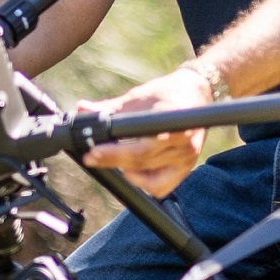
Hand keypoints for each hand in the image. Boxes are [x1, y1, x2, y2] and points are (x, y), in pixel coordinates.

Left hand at [82, 56, 222, 194]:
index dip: (113, 154)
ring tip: (114, 160)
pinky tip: (134, 172)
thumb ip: (109, 107)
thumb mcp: (137, 97)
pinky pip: (162, 187)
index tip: (93, 153)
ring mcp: (187, 157)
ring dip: (127, 173)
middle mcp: (183, 142)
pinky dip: (145, 184)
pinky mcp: (187, 167)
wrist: (196, 92)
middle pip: (142, 162)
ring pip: (150, 178)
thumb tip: (83, 109)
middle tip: (92, 157)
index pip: (139, 147)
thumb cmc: (167, 92)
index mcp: (171, 122)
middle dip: (112, 161)